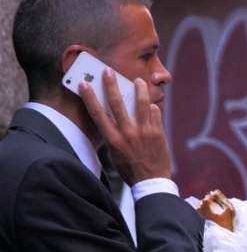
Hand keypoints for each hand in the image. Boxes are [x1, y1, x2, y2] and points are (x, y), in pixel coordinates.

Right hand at [80, 70, 170, 184]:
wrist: (150, 180)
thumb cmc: (129, 167)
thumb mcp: (114, 152)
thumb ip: (114, 134)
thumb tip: (114, 116)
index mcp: (112, 139)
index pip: (97, 113)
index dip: (89, 97)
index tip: (84, 83)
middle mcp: (127, 133)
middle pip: (117, 103)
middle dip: (111, 84)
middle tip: (108, 71)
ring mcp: (144, 131)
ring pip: (141, 103)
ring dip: (139, 89)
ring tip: (138, 80)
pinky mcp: (158, 132)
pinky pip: (155, 113)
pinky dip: (153, 108)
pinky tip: (151, 105)